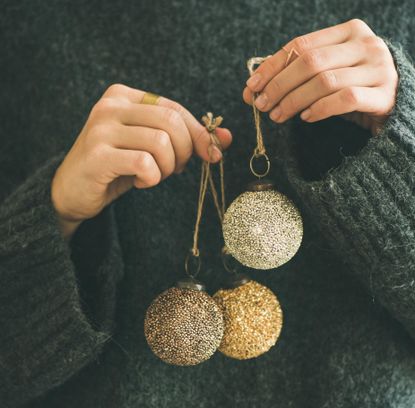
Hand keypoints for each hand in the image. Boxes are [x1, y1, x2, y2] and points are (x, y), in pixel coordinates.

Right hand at [51, 84, 231, 239]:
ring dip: (168, 167)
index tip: (212, 154)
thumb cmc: (118, 166)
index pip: (175, 109)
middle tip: (177, 168)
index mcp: (124, 96)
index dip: (200, 133)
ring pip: (161, 142)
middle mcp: (110, 106)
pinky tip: (141, 182)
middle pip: (171, 121)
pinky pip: (145, 163)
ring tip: (155, 175)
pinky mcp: (97, 155)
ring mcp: (101, 129)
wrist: (74, 190)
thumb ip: (186, 138)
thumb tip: (227, 138)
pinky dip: (152, 178)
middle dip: (186, 151)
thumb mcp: (153, 147)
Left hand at [242, 19, 398, 134]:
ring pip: (325, 81)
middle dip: (279, 85)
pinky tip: (305, 118)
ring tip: (278, 116)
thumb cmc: (353, 89)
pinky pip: (345, 100)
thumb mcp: (325, 75)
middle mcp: (367, 44)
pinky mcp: (384, 95)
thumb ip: (295, 75)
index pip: (301, 45)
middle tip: (261, 105)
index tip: (251, 87)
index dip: (272, 66)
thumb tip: (251, 89)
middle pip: (310, 62)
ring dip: (294, 100)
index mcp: (349, 31)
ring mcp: (379, 68)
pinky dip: (319, 109)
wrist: (397, 108)